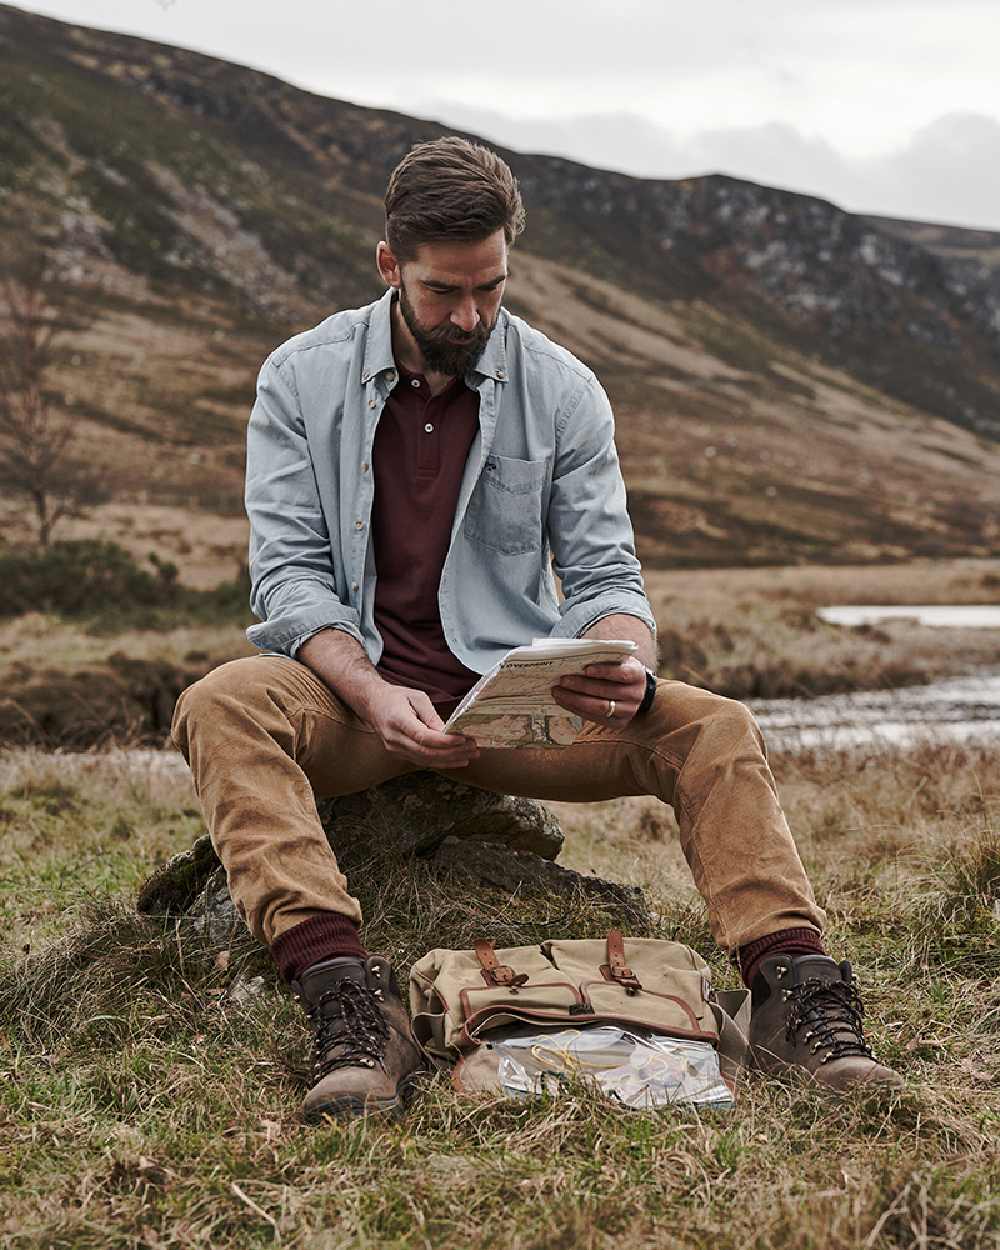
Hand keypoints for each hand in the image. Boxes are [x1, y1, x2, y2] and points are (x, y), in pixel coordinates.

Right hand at [362, 684, 480, 767]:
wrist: (373, 704)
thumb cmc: (395, 697)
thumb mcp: (416, 697)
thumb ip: (431, 715)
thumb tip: (447, 731)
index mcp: (397, 720)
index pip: (423, 737)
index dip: (444, 741)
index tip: (463, 739)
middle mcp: (394, 738)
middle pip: (426, 752)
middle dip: (452, 752)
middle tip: (473, 748)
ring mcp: (395, 749)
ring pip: (425, 760)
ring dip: (450, 760)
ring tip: (470, 755)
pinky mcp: (399, 754)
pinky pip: (422, 761)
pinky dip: (441, 762)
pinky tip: (457, 760)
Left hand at [551, 657, 646, 725]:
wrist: (637, 691)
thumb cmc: (621, 671)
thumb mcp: (620, 661)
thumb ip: (605, 658)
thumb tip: (577, 656)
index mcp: (637, 675)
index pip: (621, 673)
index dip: (604, 671)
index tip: (585, 669)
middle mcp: (635, 695)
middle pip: (606, 692)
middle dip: (581, 686)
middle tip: (563, 680)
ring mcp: (627, 712)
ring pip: (598, 707)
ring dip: (574, 700)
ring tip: (558, 692)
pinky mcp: (617, 723)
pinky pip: (594, 717)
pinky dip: (576, 709)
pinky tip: (564, 701)